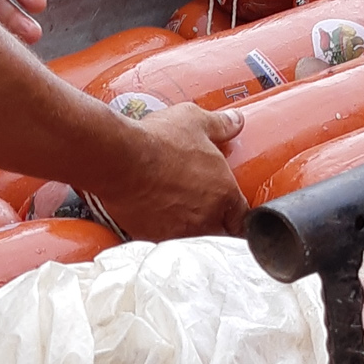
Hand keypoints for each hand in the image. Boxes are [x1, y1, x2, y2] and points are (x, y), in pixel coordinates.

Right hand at [91, 104, 248, 241]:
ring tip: (177, 212)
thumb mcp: (195, 121)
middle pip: (220, 234)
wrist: (119, 160)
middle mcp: (205, 219)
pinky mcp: (152, 238)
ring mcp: (179, 232)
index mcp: (224, 194)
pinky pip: (163, 241)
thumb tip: (236, 121)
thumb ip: (221, 125)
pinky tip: (154, 216)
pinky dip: (161, 232)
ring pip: (192, 241)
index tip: (232, 211)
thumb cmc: (157, 142)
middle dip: (216, 225)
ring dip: (189, 230)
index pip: (244, 220)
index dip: (239, 216)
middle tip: (204, 210)